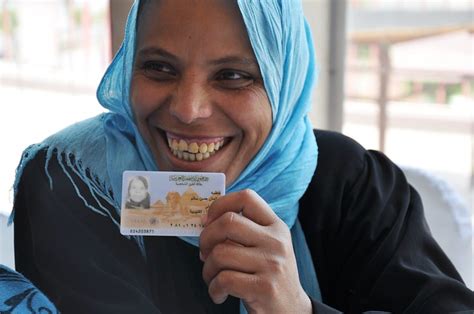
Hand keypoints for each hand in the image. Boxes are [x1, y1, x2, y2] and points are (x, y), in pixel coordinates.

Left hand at [199, 189, 311, 313]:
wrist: (291, 310)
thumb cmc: (268, 275)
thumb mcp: (266, 247)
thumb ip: (244, 231)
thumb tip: (205, 221)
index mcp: (276, 226)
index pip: (247, 198)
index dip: (220, 205)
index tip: (208, 221)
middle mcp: (276, 242)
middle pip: (228, 222)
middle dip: (206, 238)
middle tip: (204, 253)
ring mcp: (272, 264)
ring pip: (220, 253)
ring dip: (207, 269)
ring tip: (213, 278)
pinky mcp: (264, 288)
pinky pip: (224, 279)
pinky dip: (214, 289)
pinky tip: (220, 294)